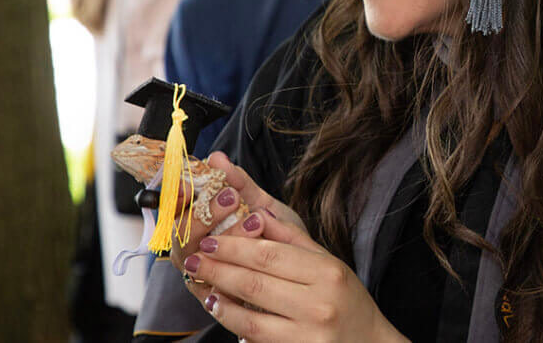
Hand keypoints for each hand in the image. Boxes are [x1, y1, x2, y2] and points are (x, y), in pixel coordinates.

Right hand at [171, 153, 306, 307]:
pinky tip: (258, 247)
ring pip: (198, 258)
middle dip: (204, 213)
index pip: (173, 209)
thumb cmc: (272, 232)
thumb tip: (216, 158)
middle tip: (231, 196)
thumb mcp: (259, 202)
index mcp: (195, 224)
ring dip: (226, 236)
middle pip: (179, 234)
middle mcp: (191, 250)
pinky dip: (239, 264)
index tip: (189, 183)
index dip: (175, 196)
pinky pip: (218, 282)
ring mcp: (201, 275)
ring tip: (254, 220)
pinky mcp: (216, 298)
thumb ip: (238, 182)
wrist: (300, 267)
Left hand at [183, 210, 408, 342]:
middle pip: (256, 283)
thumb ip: (293, 238)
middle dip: (218, 270)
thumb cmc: (348, 299)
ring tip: (203, 287)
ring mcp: (308, 334)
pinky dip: (236, 325)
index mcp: (327, 272)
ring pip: (250, 317)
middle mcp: (319, 303)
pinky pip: (258, 339)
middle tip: (194, 260)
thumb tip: (257, 213)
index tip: (211, 241)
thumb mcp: (329, 262)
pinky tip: (223, 311)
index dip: (235, 248)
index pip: (270, 255)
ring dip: (220, 301)